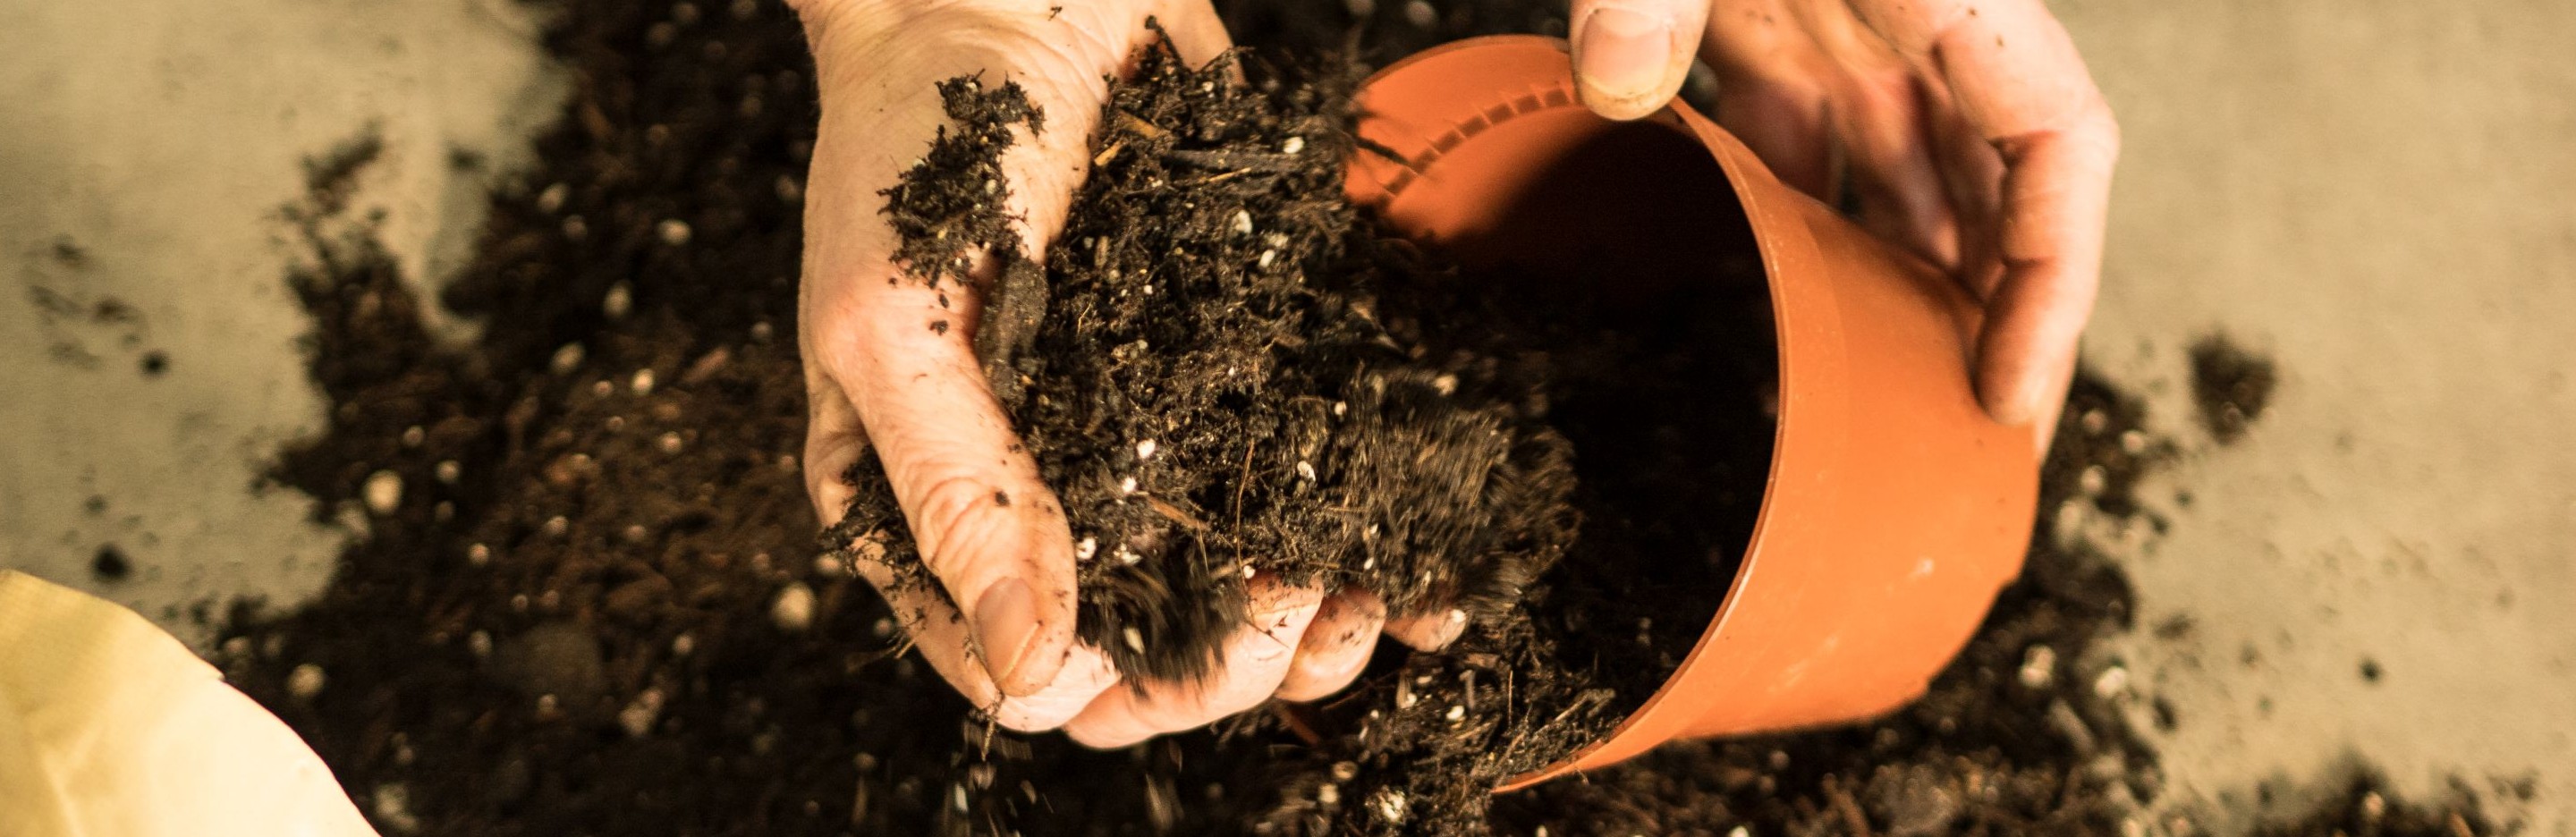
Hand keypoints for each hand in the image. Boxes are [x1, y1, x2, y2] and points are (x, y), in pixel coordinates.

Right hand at [788, 0, 1465, 745]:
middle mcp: (1043, 485)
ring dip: (1324, 615)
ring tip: (1392, 592)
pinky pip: (1294, 475)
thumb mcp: (895, 324)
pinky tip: (1428, 547)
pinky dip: (1366, 524)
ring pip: (1236, 583)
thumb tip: (1029, 681)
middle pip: (1153, 641)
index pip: (1037, 667)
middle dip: (1248, 655)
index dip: (1141, 683)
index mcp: (933, 505)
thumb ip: (957, 496)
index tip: (1232, 631)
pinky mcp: (1216, 359)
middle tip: (1318, 599)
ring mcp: (1135, 428)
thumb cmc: (910, 136)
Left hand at [1566, 0, 2118, 441]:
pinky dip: (1792, 220)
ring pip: (1899, 174)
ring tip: (1879, 398)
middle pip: (1992, 185)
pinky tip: (1765, 298)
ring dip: (1896, 282)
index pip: (2061, 141)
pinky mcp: (1768, 23)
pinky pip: (1801, 137)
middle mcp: (1913, 18)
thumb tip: (1616, 87)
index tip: (2008, 392)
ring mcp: (1843, 23)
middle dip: (1994, 317)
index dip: (2054, 277)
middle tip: (1967, 442)